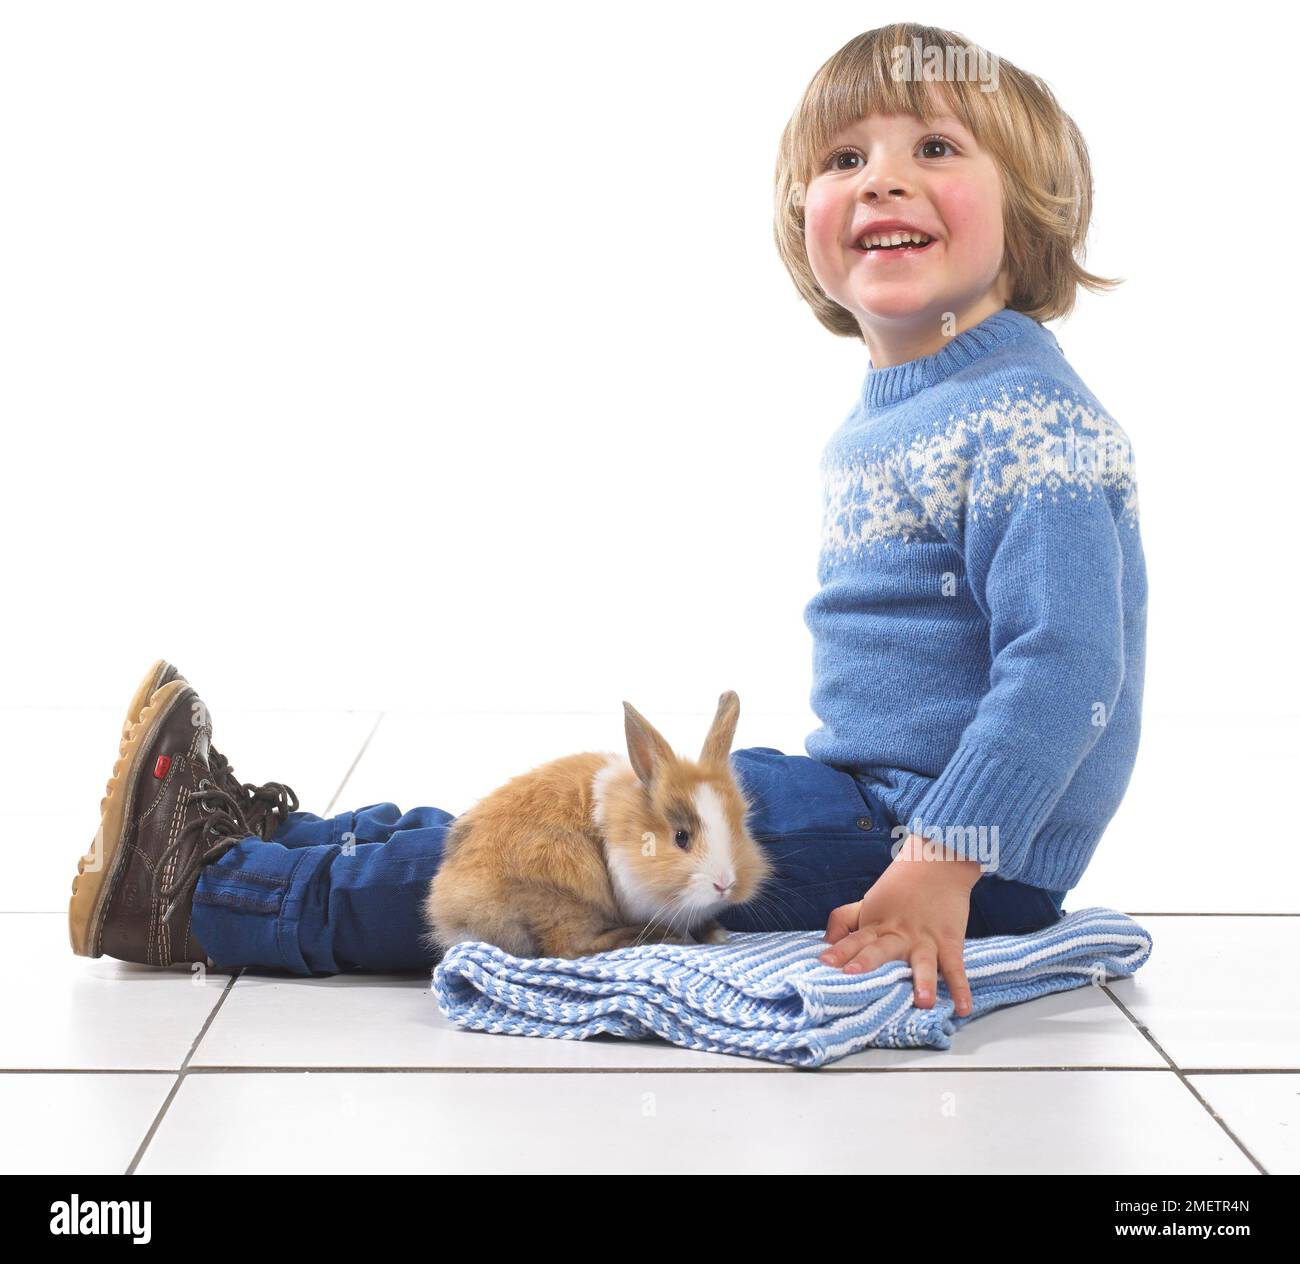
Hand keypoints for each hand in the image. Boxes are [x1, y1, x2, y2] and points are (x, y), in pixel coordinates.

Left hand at [818, 832, 982, 1015]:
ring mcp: (925, 940)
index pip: (854, 939)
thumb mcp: (867, 901)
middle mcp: (898, 935)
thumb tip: (824, 942)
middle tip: (853, 974)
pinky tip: (963, 1007)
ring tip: (923, 1002)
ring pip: (923, 962)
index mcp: (876, 926)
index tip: (823, 963)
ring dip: (923, 981)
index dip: (839, 950)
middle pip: (881, 949)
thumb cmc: (899, 888)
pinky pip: (955, 967)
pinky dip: (961, 987)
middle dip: (867, 962)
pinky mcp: (950, 942)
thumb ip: (844, 920)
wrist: (937, 863)